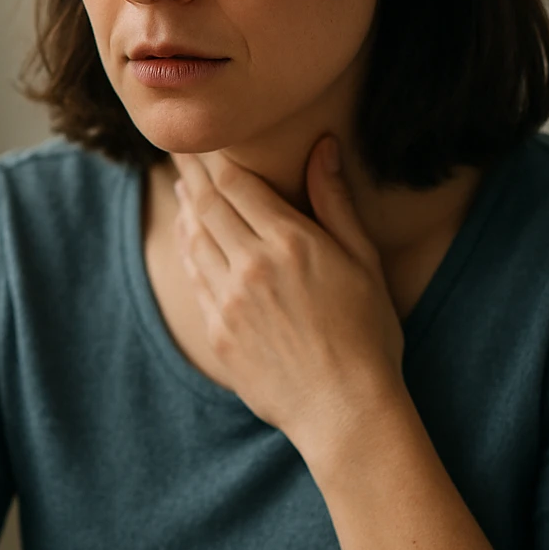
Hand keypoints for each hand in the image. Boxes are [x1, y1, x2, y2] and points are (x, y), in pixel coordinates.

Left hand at [171, 136, 404, 441]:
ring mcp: (229, 301)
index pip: (237, 183)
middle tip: (180, 150)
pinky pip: (195, 278)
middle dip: (192, 173)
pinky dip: (189, 249)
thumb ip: (335, 201)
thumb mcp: (363, 260)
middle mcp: (251, 266)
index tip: (206, 140)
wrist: (345, 409)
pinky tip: (191, 237)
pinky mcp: (218, 332)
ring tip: (183, 188)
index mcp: (290, 243)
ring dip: (186, 209)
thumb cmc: (368, 334)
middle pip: (207, 204)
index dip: (216, 157)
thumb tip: (323, 146)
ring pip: (194, 239)